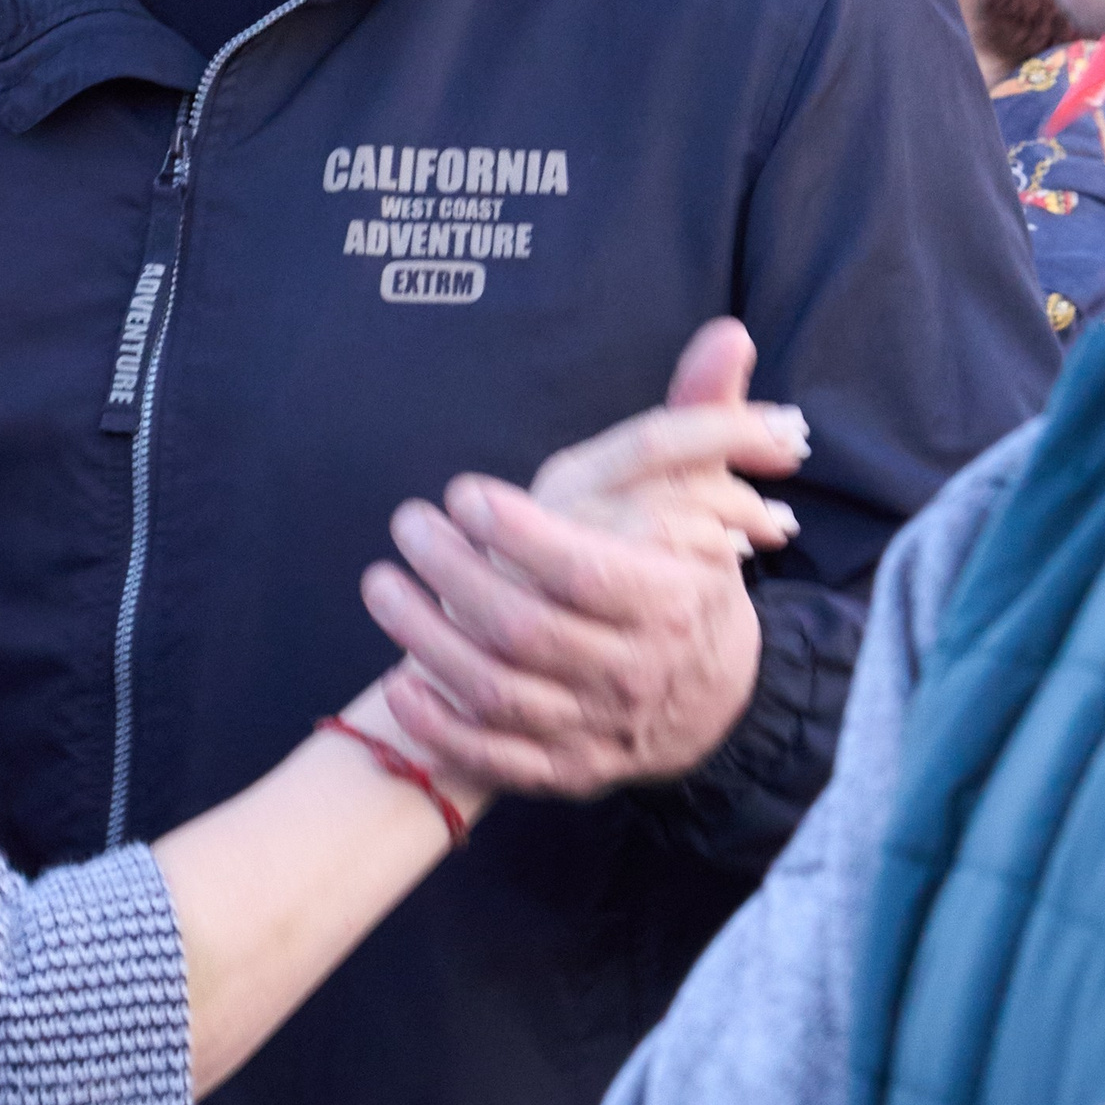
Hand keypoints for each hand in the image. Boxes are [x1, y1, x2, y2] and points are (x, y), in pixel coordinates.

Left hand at [360, 320, 807, 798]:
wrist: (716, 700)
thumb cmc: (689, 579)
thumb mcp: (699, 499)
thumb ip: (698, 420)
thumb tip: (724, 334)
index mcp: (668, 602)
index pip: (582, 574)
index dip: (516, 535)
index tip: (465, 493)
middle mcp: (631, 673)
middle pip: (524, 630)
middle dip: (452, 574)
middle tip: (406, 523)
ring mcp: (594, 728)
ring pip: (496, 692)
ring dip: (425, 638)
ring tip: (380, 581)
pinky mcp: (562, 771)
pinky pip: (494, 758)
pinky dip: (441, 727)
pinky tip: (399, 681)